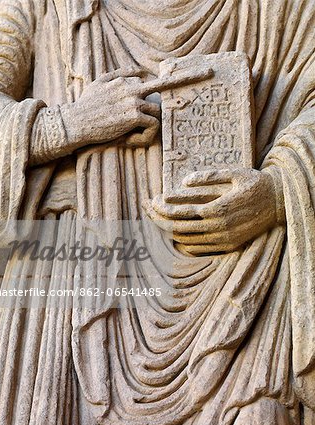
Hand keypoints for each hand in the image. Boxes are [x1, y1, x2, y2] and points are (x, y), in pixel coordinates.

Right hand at [61, 66, 212, 148]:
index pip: (153, 77)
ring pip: (159, 111)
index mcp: (125, 81)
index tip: (198, 74)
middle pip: (163, 89)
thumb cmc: (85, 107)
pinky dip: (144, 137)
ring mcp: (133, 100)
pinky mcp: (133, 115)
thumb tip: (136, 73)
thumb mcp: (99, 85)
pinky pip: (153, 125)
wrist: (75, 123)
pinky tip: (130, 141)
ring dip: (150, 127)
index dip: (174, 78)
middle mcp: (132, 87)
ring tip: (133, 137)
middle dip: (179, 87)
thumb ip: (118, 76)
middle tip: (205, 78)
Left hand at [144, 168, 283, 254]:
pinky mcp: (228, 246)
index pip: (181, 212)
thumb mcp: (233, 173)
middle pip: (179, 228)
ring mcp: (223, 239)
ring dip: (170, 231)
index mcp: (217, 208)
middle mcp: (218, 227)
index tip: (151, 202)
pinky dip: (184, 242)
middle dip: (159, 220)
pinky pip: (199, 249)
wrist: (279, 203)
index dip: (163, 208)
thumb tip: (183, 181)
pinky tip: (177, 233)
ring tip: (158, 221)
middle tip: (147, 211)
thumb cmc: (255, 184)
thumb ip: (207, 177)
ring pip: (187, 240)